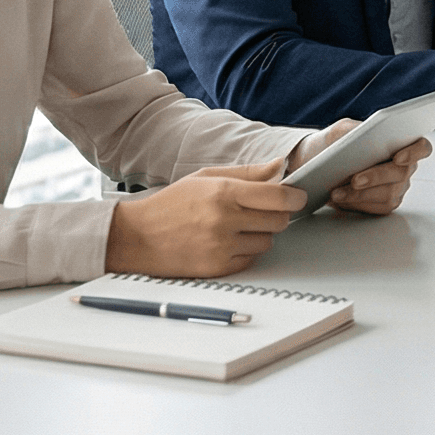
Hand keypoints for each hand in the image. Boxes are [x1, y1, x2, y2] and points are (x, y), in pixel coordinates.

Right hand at [102, 156, 305, 276]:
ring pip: (267, 241)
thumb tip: (280, 165)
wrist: (136, 237)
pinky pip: (250, 259)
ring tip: (238, 226)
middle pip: (279, 220)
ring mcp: (220, 246)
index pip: (278, 196)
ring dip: (260, 234)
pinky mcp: (216, 268)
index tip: (298, 197)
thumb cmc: (171, 204)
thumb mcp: (206, 177)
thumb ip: (247, 173)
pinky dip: (245, 251)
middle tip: (264, 210)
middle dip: (277, 215)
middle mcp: (224, 220)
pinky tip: (228, 242)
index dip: (294, 196)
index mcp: (223, 192)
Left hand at [286, 119, 428, 215]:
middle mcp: (404, 167)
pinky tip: (342, 199)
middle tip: (355, 180)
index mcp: (401, 143)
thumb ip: (354, 129)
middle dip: (377, 177)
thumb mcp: (342, 130)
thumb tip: (362, 134)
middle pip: (402, 173)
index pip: (422, 147)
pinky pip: (378, 208)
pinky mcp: (385, 204)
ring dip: (361, 194)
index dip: (415, 152)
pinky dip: (358, 204)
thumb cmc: (336, 143)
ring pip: (389, 194)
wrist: (321, 164)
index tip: (397, 157)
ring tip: (338, 192)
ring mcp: (397, 187)